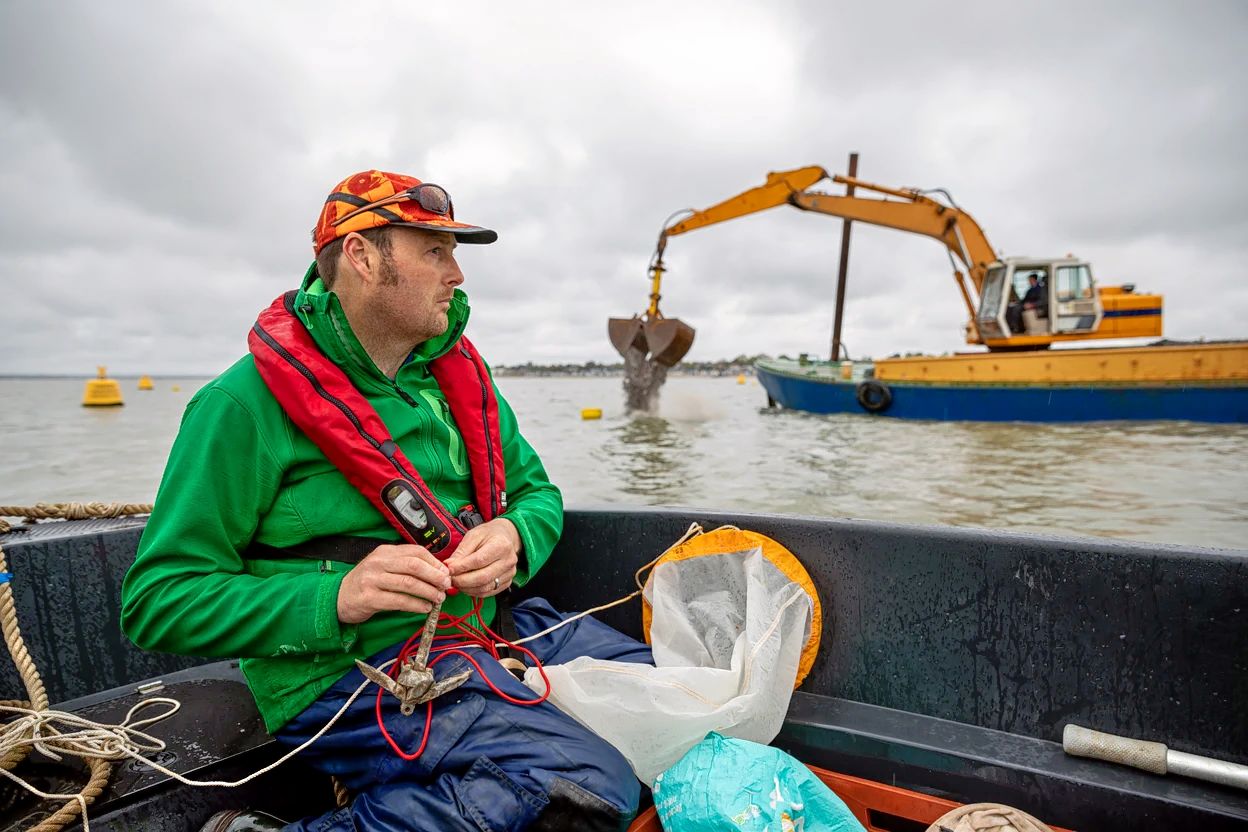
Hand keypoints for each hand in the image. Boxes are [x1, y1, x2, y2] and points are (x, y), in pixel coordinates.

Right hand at [336, 544, 451, 624]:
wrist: (338, 597)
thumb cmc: (368, 583)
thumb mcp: (385, 567)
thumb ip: (406, 566)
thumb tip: (438, 572)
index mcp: (385, 551)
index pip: (416, 551)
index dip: (434, 562)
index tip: (446, 573)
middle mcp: (378, 562)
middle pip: (414, 565)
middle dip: (434, 576)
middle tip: (446, 585)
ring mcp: (372, 580)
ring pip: (408, 583)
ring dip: (428, 592)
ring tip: (438, 599)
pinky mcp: (369, 598)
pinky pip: (399, 601)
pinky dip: (416, 605)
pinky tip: (424, 608)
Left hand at [444, 518, 519, 597]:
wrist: (506, 538)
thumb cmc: (489, 535)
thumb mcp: (473, 536)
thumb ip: (461, 552)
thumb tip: (449, 566)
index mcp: (501, 545)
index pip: (479, 561)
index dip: (462, 567)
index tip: (449, 569)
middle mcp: (508, 561)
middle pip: (483, 577)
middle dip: (462, 581)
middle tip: (450, 579)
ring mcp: (509, 573)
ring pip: (485, 588)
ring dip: (467, 588)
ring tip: (456, 582)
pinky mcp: (507, 582)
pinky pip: (488, 592)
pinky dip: (474, 592)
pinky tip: (466, 586)